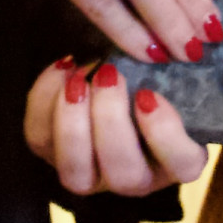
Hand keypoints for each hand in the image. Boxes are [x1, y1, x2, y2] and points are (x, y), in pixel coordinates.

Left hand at [20, 58, 208, 194]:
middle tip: (110, 75)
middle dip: (111, 122)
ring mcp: (91, 175)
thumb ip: (179, 68)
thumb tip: (178, 44)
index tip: (150, 94)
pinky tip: (63, 67)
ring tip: (79, 80)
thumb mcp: (177, 73)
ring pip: (76, 174)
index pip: (183, 165)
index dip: (165, 134)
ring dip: (73, 124)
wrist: (121, 76)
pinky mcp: (52, 155)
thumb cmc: (156, 75)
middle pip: (124, 174)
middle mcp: (136, 179)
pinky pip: (40, 140)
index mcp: (178, 160)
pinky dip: (44, 102)